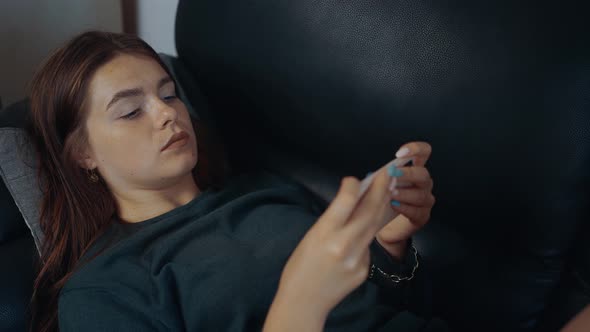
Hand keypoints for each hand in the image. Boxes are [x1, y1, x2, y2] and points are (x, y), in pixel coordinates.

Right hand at [271, 166, 397, 321]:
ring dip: (381, 207)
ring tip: (385, 192)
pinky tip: (361, 232)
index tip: (353, 179)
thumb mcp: (310, 237)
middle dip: (380, 189)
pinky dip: (366, 235)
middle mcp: (344, 245)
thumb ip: (331, 220)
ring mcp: (358, 259)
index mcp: (325, 234)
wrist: (304, 302)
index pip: (346, 201)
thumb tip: (351, 200)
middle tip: (387, 175)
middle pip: (369, 211)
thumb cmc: (300, 268)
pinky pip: (368, 246)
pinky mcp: (364, 270)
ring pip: (374, 226)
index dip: (353, 185)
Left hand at [376, 142, 434, 256]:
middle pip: (423, 174)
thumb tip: (377, 174)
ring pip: (420, 194)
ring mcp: (425, 200)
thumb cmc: (383, 202)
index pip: (424, 152)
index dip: (415, 149)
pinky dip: (404, 207)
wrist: (386, 227)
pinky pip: (417, 210)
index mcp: (414, 170)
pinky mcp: (422, 216)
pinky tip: (394, 205)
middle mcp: (423, 184)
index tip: (399, 154)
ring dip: (404, 192)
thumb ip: (383, 177)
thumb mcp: (381, 185)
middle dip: (407, 174)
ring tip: (391, 193)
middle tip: (393, 175)